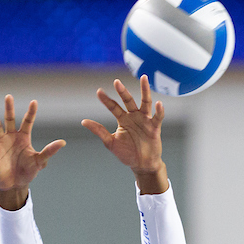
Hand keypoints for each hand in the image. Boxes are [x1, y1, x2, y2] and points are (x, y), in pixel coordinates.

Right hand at [0, 95, 65, 209]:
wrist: (15, 184)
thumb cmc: (28, 171)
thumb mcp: (40, 161)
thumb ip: (49, 151)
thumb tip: (63, 142)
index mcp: (23, 137)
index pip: (27, 122)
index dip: (31, 112)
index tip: (34, 102)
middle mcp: (11, 137)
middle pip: (10, 120)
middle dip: (9, 109)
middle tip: (9, 96)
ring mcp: (1, 143)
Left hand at [81, 76, 167, 193]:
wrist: (141, 165)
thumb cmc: (127, 153)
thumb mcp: (110, 142)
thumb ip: (99, 131)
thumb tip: (83, 121)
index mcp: (123, 119)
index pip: (113, 107)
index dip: (106, 100)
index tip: (98, 92)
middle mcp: (134, 116)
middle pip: (128, 101)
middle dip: (122, 91)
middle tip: (116, 82)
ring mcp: (145, 120)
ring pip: (145, 102)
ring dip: (145, 90)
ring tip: (143, 78)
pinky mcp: (155, 127)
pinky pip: (158, 117)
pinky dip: (159, 110)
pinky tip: (159, 103)